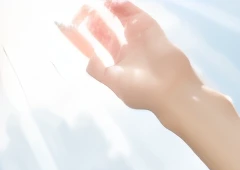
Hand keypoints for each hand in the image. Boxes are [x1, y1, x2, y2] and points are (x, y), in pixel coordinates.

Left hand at [59, 1, 201, 119]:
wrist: (172, 88)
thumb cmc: (143, 90)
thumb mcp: (115, 83)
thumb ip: (98, 69)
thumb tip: (86, 56)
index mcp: (119, 66)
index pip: (96, 47)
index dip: (81, 38)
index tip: (65, 27)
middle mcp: (128, 50)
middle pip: (105, 31)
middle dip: (92, 21)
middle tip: (80, 11)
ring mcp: (139, 37)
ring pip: (118, 19)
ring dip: (105, 11)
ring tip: (92, 6)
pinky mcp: (149, 27)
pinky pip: (133, 11)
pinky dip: (121, 5)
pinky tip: (109, 2)